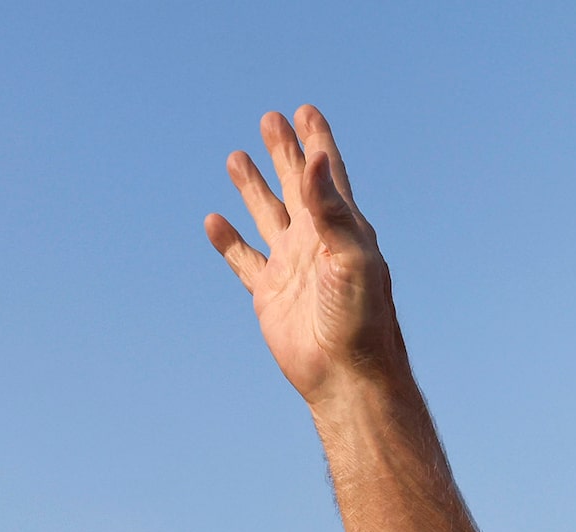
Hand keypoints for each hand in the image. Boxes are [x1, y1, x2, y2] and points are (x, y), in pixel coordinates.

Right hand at [205, 106, 402, 402]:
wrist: (347, 376)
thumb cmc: (361, 319)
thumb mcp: (351, 257)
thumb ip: (331, 209)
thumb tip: (316, 158)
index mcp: (342, 229)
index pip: (327, 175)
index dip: (317, 142)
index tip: (305, 110)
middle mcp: (316, 242)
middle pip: (295, 185)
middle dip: (283, 152)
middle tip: (270, 118)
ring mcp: (291, 267)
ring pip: (266, 216)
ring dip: (252, 187)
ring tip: (236, 156)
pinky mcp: (269, 295)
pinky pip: (244, 260)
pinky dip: (228, 241)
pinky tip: (214, 221)